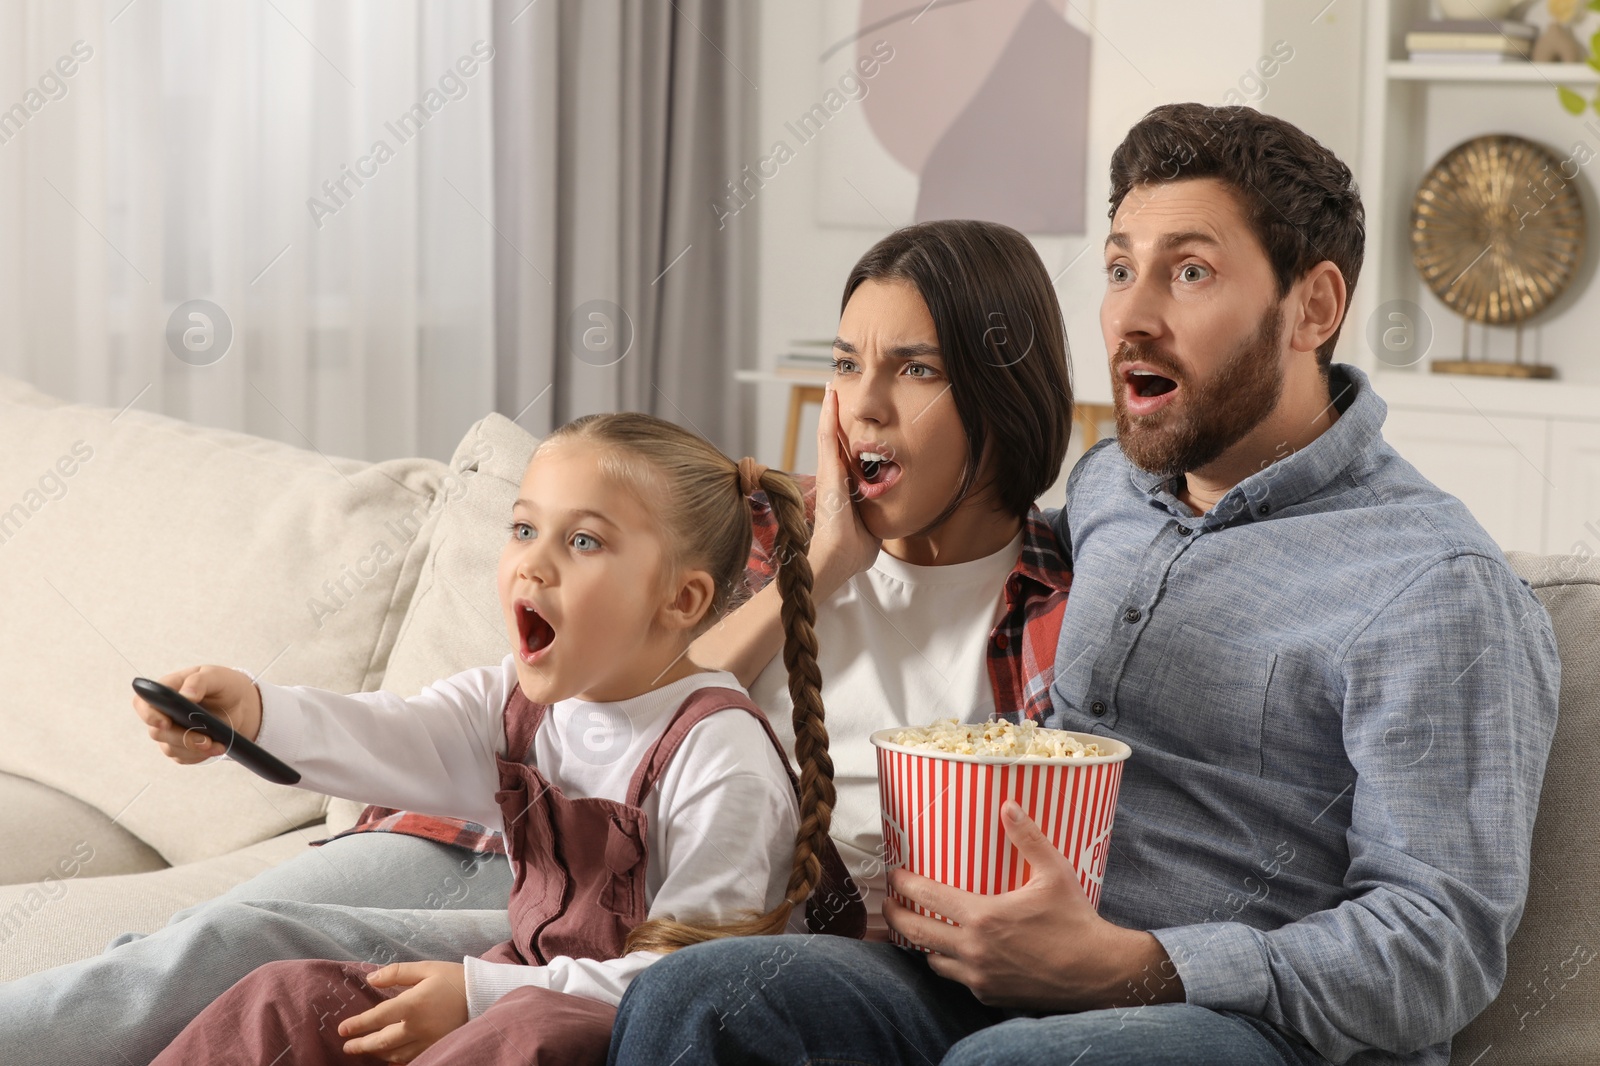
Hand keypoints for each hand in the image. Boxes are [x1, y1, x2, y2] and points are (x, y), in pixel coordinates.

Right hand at [132, 665, 262, 763]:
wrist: (240, 704)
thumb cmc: (223, 685)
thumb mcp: (215, 676)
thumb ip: (199, 681)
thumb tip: (185, 695)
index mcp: (166, 690)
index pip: (142, 703)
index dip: (149, 715)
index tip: (166, 723)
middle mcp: (163, 712)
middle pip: (157, 731)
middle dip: (183, 738)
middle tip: (207, 740)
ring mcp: (170, 731)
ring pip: (171, 748)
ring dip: (195, 749)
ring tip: (219, 744)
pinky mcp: (180, 746)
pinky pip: (183, 757)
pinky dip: (200, 755)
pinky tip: (217, 747)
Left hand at [339, 961, 469, 1061]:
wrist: (484, 995)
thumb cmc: (455, 979)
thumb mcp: (426, 968)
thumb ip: (396, 973)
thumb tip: (370, 978)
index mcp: (412, 1004)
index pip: (376, 1018)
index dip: (357, 1024)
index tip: (342, 1029)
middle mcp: (417, 1027)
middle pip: (381, 1042)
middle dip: (361, 1045)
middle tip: (347, 1047)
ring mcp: (427, 1041)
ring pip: (394, 1054)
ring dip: (377, 1053)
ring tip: (366, 1049)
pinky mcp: (436, 1047)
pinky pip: (411, 1059)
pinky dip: (396, 1060)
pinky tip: (390, 1056)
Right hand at [807, 382, 880, 596]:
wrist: (839, 559)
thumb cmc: (854, 550)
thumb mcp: (872, 525)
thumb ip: (878, 514)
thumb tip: (889, 513)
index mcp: (845, 487)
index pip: (846, 455)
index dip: (849, 436)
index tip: (854, 420)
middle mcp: (834, 476)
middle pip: (836, 439)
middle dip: (837, 416)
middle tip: (838, 391)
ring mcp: (829, 472)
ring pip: (829, 433)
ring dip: (831, 409)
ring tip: (832, 386)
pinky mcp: (828, 472)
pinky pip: (828, 437)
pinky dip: (829, 415)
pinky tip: (831, 396)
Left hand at [883, 800, 1183, 1011]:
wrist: (1097, 972)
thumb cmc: (1076, 920)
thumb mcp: (1054, 872)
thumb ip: (1028, 838)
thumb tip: (1008, 805)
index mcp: (983, 916)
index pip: (927, 896)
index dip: (904, 883)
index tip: (895, 875)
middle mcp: (974, 949)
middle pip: (916, 932)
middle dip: (896, 916)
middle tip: (889, 904)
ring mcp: (980, 976)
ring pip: (934, 960)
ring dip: (924, 943)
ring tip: (922, 928)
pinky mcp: (990, 995)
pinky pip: (960, 979)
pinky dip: (954, 965)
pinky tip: (958, 953)